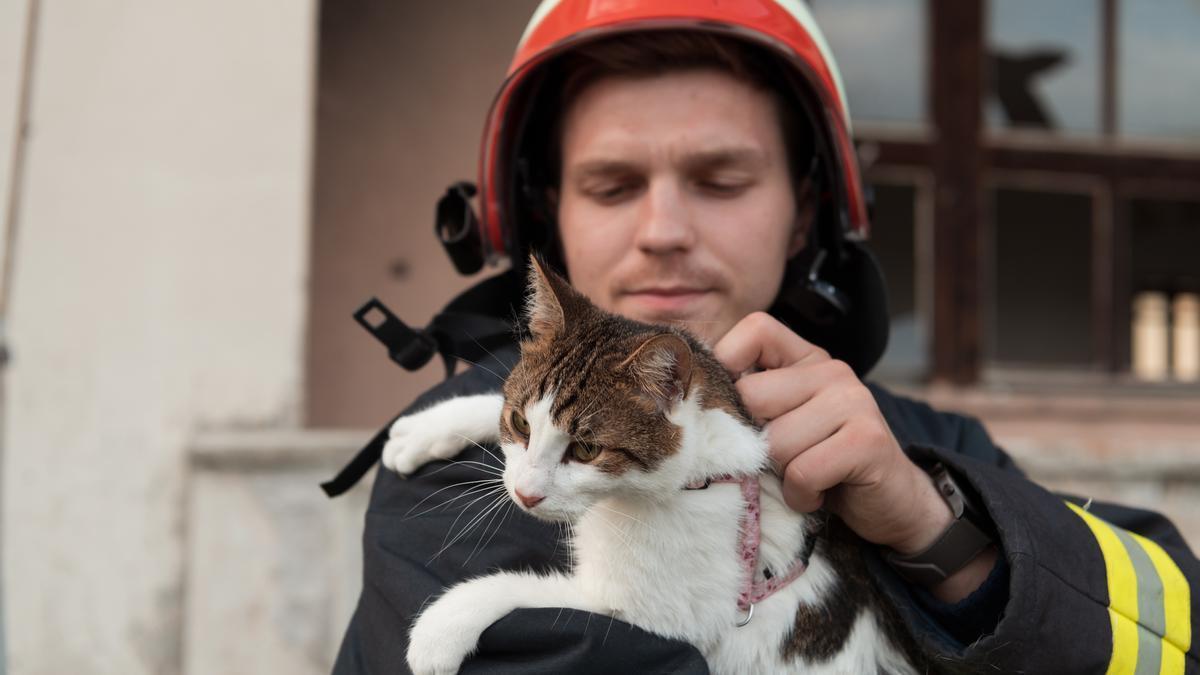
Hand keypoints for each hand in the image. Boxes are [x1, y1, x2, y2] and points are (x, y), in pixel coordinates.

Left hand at [714, 313, 994, 599]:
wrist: (891, 503)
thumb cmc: (822, 463)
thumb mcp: (783, 422)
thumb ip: (751, 402)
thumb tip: (689, 396)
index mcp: (807, 359)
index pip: (755, 329)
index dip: (729, 363)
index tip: (735, 410)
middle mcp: (833, 371)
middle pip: (753, 396)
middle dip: (755, 440)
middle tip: (778, 459)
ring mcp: (854, 402)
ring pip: (776, 441)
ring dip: (781, 474)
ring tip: (803, 478)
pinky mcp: (867, 441)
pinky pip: (802, 471)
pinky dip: (801, 494)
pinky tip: (817, 495)